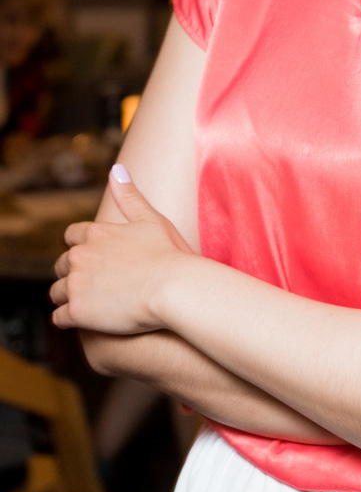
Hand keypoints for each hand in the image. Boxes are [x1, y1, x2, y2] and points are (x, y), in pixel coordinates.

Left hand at [49, 164, 195, 334]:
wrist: (174, 288)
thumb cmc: (169, 254)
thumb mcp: (151, 219)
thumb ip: (130, 196)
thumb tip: (116, 170)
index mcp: (96, 233)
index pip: (71, 236)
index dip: (79, 247)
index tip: (89, 256)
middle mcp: (80, 256)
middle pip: (61, 265)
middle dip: (71, 273)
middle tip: (89, 284)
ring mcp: (77, 284)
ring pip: (56, 292)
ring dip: (67, 297)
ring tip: (86, 305)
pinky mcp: (78, 311)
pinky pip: (60, 318)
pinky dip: (68, 319)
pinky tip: (82, 322)